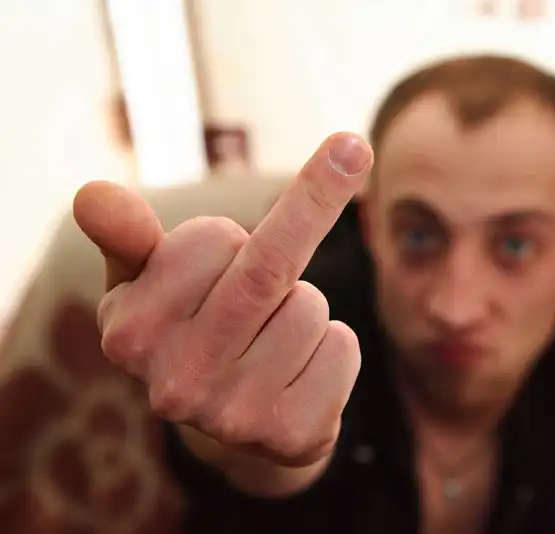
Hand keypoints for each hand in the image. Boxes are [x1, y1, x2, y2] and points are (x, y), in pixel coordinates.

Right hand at [73, 132, 372, 468]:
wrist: (231, 422)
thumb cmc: (191, 327)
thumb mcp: (148, 282)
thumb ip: (127, 235)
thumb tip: (92, 194)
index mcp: (131, 334)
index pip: (212, 238)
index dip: (227, 236)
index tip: (224, 245)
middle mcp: (176, 384)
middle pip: (266, 269)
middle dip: (315, 201)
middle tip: (351, 151)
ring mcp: (235, 417)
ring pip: (310, 308)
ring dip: (303, 307)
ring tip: (271, 338)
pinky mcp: (292, 438)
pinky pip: (343, 348)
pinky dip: (334, 346)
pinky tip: (298, 373)